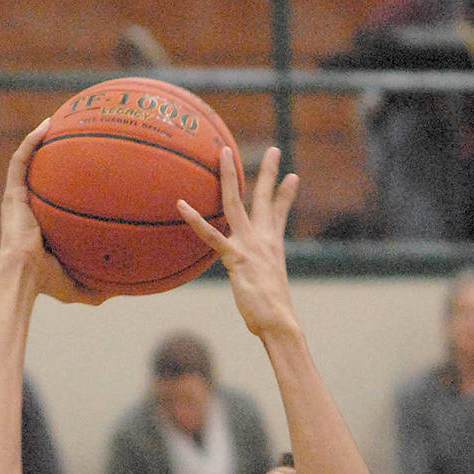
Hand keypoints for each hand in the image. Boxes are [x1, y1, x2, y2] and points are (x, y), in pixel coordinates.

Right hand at [0, 126, 108, 304]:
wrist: (23, 275)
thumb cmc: (46, 283)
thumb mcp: (79, 286)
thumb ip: (98, 288)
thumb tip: (123, 291)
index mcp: (42, 225)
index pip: (54, 200)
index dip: (67, 186)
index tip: (87, 175)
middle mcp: (29, 208)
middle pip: (42, 176)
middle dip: (53, 157)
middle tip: (75, 142)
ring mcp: (19, 199)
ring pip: (29, 162)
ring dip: (40, 140)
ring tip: (58, 120)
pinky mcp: (12, 193)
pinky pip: (21, 160)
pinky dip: (32, 141)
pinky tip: (48, 124)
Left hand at [177, 146, 300, 340]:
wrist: (278, 323)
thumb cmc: (273, 315)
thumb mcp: (269, 289)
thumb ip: (261, 279)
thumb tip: (260, 288)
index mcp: (273, 246)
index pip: (280, 213)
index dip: (286, 195)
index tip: (292, 177)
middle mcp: (263, 240)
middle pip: (264, 198)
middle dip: (269, 172)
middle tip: (274, 150)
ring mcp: (248, 246)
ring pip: (236, 202)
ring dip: (229, 175)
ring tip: (224, 152)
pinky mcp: (235, 258)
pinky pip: (211, 234)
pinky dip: (196, 220)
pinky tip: (181, 205)